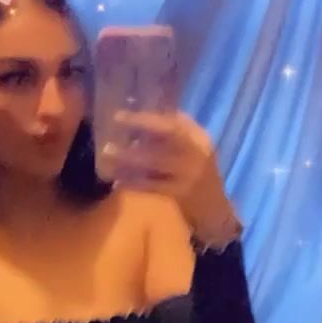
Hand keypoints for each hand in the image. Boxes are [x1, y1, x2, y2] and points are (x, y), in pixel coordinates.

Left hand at [107, 110, 240, 244]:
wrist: (216, 212)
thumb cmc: (198, 175)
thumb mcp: (194, 148)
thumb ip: (174, 129)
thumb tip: (141, 110)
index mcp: (199, 139)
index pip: (171, 123)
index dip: (144, 119)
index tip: (118, 117)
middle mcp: (197, 155)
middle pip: (161, 144)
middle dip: (131, 145)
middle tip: (105, 145)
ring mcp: (190, 177)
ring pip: (154, 164)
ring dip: (128, 162)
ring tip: (106, 162)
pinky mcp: (182, 197)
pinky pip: (152, 187)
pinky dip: (134, 184)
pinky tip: (118, 183)